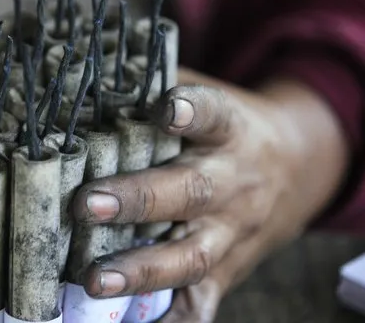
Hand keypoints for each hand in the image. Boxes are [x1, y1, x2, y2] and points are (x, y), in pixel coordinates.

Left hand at [72, 69, 348, 321]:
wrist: (291, 169)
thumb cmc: (226, 130)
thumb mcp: (211, 98)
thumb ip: (163, 87)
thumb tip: (94, 79)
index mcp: (229, 130)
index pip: (213, 115)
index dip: (190, 111)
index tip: (165, 108)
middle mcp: (232, 182)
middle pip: (190, 192)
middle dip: (137, 199)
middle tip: (85, 203)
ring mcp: (231, 232)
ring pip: (191, 255)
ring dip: (142, 268)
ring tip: (94, 278)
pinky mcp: (227, 269)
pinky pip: (202, 302)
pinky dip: (173, 317)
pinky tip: (134, 322)